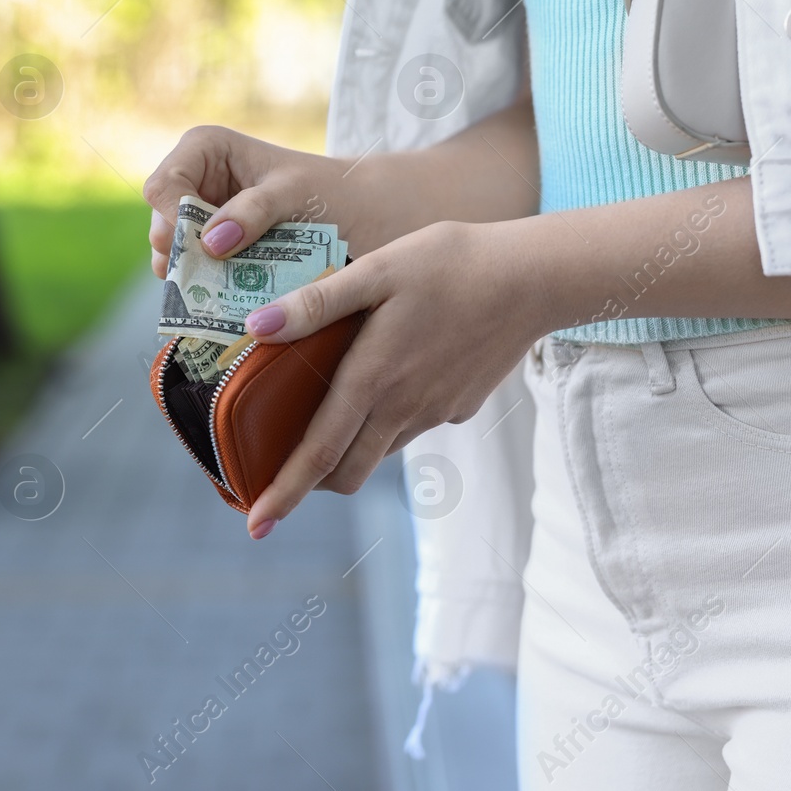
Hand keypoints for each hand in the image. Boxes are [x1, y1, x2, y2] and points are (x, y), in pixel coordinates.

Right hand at [143, 126, 360, 277]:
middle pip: (161, 223)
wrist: (356, 214)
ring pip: (172, 252)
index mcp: (204, 148)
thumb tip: (210, 242)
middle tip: (211, 278)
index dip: (174, 220)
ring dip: (192, 274)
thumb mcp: (294, 194)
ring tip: (219, 291)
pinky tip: (224, 296)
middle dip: (182, 253)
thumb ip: (253, 212)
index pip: (164, 186)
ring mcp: (199, 216)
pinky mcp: (209, 247)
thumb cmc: (328, 191)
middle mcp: (193, 179)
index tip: (205, 249)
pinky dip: (204, 286)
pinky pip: (192, 270)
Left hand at [238, 219, 547, 538]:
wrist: (534, 279)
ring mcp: (434, 413)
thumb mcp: (376, 271)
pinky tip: (387, 381)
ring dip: (348, 452)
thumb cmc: (450, 264)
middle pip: (347, 472)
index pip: (319, 454)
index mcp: (373, 379)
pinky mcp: (458, 407)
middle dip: (310, 483)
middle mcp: (403, 409)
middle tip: (280, 471)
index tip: (256, 525)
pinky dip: (386, 423)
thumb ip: (316, 304)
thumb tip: (256, 327)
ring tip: (326, 422)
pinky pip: (412, 427)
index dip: (284, 492)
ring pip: (378, 451)